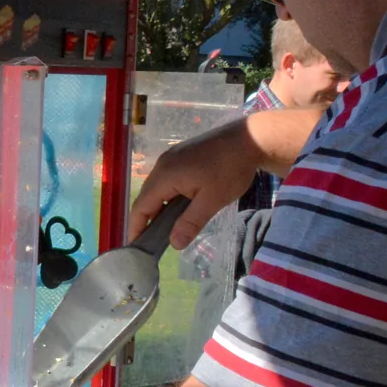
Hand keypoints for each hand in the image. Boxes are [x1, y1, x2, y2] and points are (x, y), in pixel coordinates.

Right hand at [128, 111, 258, 250]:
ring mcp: (171, 157)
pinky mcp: (181, 155)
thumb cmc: (231, 169)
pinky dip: (167, 196)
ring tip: (167, 227)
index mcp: (165, 175)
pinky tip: (180, 205)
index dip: (136, 227)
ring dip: (159, 207)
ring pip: (157, 188)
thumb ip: (190, 223)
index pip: (141, 206)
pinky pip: (166, 179)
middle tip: (154, 241)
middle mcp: (162, 165)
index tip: (136, 248)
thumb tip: (174, 244)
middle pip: (146, 196)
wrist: (250, 138)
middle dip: (147, 219)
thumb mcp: (212, 201)